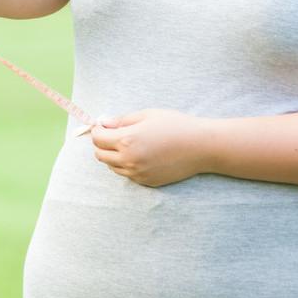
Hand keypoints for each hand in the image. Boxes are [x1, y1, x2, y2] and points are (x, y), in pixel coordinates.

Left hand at [90, 109, 209, 187]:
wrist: (200, 146)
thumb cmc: (175, 125)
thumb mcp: (147, 115)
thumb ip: (122, 120)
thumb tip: (103, 123)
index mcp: (127, 140)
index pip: (97, 138)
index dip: (97, 129)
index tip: (103, 125)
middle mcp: (129, 160)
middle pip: (100, 155)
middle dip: (102, 143)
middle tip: (113, 133)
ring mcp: (137, 173)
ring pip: (112, 166)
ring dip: (114, 155)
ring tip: (130, 143)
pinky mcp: (146, 182)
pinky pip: (127, 174)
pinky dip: (127, 165)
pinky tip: (141, 154)